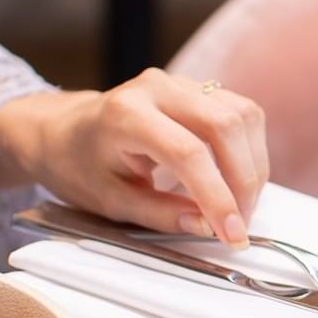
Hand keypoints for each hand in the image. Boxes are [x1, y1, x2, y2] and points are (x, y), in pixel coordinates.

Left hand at [0, 68, 268, 247]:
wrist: (63, 131)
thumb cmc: (80, 167)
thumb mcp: (111, 201)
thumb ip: (161, 214)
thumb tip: (209, 225)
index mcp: (125, 115)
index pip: (187, 153)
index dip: (217, 197)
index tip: (233, 234)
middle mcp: (157, 89)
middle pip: (225, 126)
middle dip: (244, 181)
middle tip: (241, 222)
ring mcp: (181, 83)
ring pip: (243, 116)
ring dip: (253, 165)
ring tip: (241, 203)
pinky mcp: (200, 87)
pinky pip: (243, 113)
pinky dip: (251, 149)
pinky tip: (239, 176)